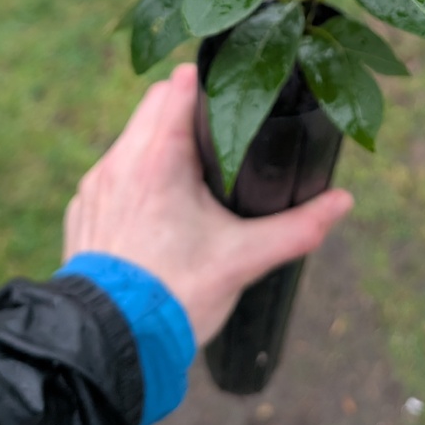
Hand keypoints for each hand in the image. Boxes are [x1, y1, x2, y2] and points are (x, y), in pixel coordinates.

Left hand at [62, 63, 353, 346]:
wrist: (108, 345)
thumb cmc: (175, 296)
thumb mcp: (244, 259)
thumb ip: (297, 227)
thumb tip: (342, 202)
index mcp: (159, 158)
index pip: (177, 86)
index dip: (205, 80)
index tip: (229, 85)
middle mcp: (120, 161)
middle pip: (152, 103)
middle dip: (184, 106)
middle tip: (220, 126)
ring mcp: (96, 185)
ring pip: (131, 137)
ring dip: (158, 139)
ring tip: (192, 166)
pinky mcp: (83, 209)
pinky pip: (112, 172)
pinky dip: (135, 174)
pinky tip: (157, 205)